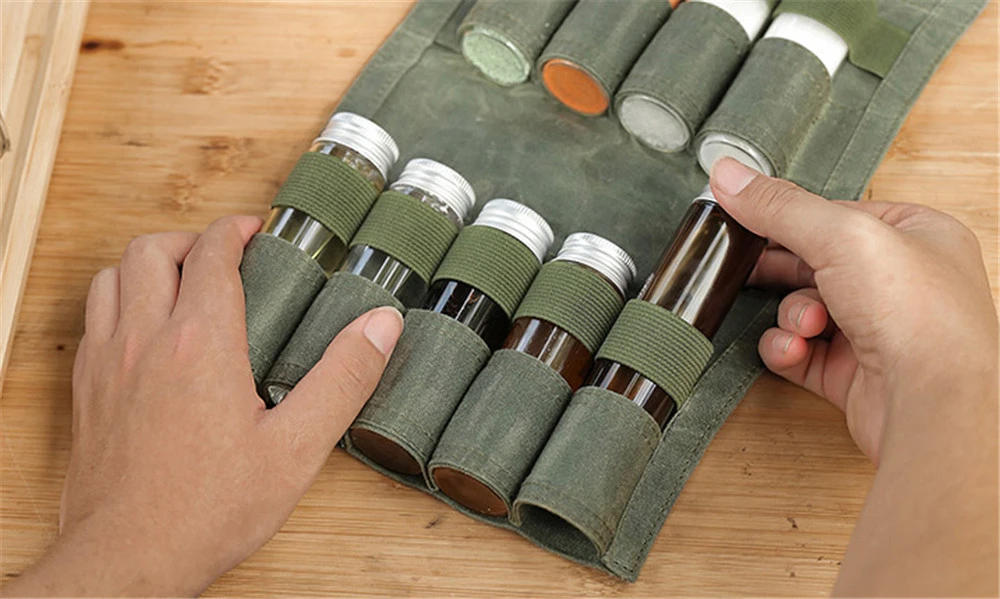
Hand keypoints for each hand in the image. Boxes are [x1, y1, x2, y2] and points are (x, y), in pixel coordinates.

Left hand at [6, 216, 403, 596]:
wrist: (127, 558)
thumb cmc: (209, 509)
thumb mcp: (296, 449)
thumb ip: (342, 380)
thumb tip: (381, 326)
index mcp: (200, 343)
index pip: (211, 255)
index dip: (234, 230)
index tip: (254, 230)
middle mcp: (145, 340)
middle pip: (151, 250)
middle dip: (190, 238)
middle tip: (222, 254)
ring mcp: (108, 363)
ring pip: (112, 277)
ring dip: (148, 264)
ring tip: (182, 280)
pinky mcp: (86, 389)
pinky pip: (94, 317)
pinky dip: (120, 299)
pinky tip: (147, 329)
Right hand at [711, 158, 996, 462]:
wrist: (933, 403)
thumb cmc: (918, 315)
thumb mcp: (841, 235)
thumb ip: (779, 206)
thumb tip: (729, 175)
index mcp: (916, 236)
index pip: (838, 215)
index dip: (791, 219)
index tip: (747, 218)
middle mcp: (900, 284)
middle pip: (815, 263)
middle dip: (783, 272)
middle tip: (747, 268)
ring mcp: (877, 331)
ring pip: (802, 309)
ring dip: (790, 315)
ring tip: (804, 324)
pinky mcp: (853, 374)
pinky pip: (800, 353)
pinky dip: (788, 350)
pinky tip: (794, 350)